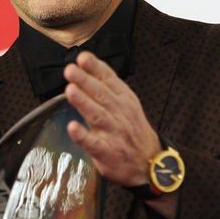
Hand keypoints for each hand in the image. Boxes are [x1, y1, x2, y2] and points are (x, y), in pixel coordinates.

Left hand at [63, 51, 159, 187]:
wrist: (149, 160)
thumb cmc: (132, 129)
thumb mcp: (127, 103)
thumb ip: (108, 86)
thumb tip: (85, 65)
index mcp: (124, 98)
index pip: (108, 79)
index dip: (95, 68)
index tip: (82, 58)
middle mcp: (119, 113)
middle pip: (101, 94)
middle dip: (85, 81)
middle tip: (70, 70)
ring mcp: (113, 132)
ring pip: (97, 114)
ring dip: (83, 102)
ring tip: (70, 91)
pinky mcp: (106, 151)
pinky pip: (93, 143)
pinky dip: (82, 135)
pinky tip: (73, 127)